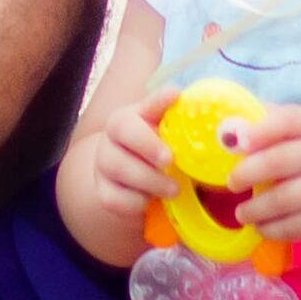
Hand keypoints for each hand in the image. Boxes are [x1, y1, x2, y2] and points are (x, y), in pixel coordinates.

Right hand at [64, 93, 184, 241]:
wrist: (136, 185)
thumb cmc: (157, 154)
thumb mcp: (168, 136)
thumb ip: (178, 121)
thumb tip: (197, 106)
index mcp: (130, 118)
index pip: (139, 106)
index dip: (157, 102)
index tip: (175, 97)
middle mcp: (111, 137)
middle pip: (121, 132)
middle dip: (149, 146)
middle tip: (171, 160)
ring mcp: (103, 165)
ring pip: (117, 167)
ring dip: (149, 180)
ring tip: (173, 189)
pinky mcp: (103, 193)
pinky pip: (114, 198)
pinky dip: (136, 202)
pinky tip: (150, 200)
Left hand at [223, 101, 300, 242]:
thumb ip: (281, 123)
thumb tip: (234, 123)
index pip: (289, 121)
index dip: (260, 130)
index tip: (238, 142)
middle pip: (280, 161)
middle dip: (248, 173)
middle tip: (232, 183)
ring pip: (284, 199)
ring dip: (256, 208)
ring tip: (242, 212)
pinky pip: (296, 227)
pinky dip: (273, 230)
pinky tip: (262, 228)